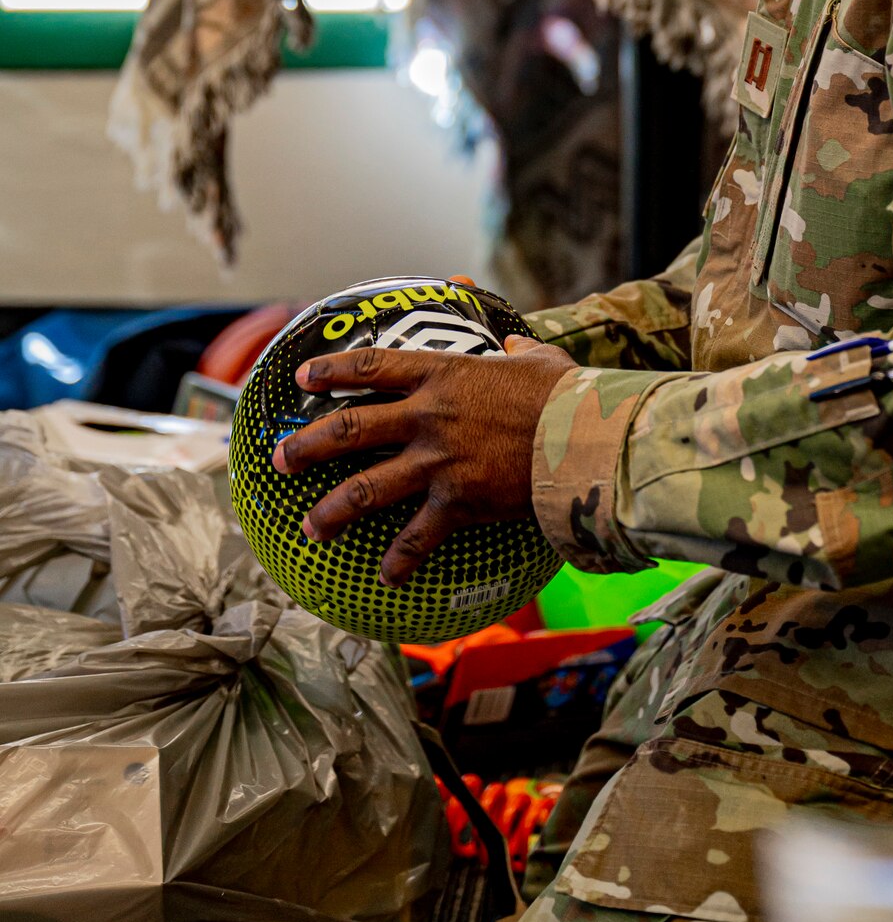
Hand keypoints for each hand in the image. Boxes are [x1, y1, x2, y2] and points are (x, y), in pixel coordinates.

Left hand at [272, 334, 575, 584]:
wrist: (583, 439)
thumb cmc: (565, 394)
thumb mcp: (539, 358)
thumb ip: (516, 349)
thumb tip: (512, 342)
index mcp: (442, 374)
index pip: (372, 366)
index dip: (332, 370)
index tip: (302, 378)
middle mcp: (428, 417)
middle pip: (350, 430)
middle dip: (308, 447)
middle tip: (281, 460)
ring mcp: (438, 461)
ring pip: (367, 489)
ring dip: (332, 512)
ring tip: (310, 528)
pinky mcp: (457, 501)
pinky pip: (416, 538)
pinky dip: (398, 560)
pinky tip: (384, 578)